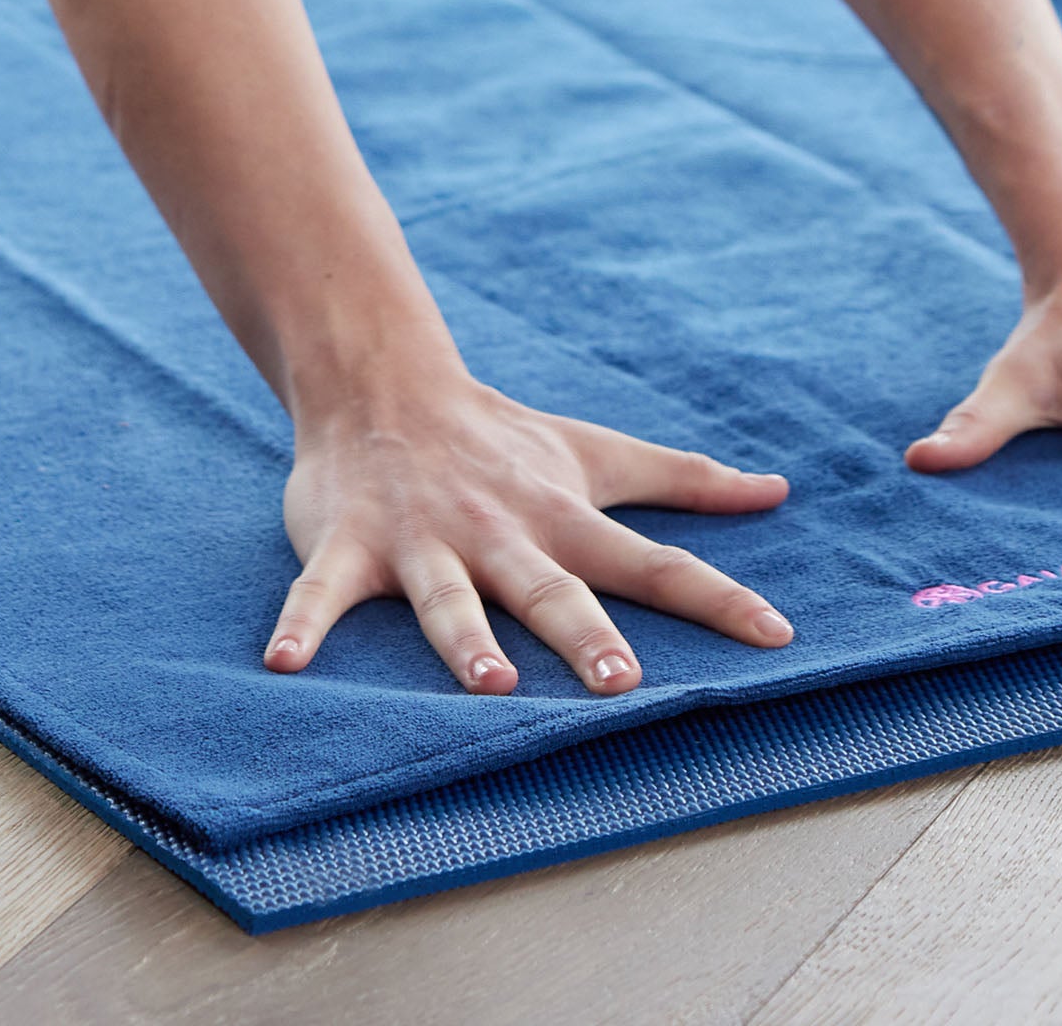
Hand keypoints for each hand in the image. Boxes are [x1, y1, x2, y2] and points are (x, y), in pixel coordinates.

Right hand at [266, 370, 795, 692]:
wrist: (380, 379)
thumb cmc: (499, 436)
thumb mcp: (593, 453)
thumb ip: (683, 481)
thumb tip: (777, 491)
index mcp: (560, 516)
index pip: (653, 560)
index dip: (717, 597)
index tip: (777, 635)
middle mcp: (498, 532)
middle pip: (549, 588)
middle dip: (583, 633)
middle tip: (621, 681)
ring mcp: (423, 540)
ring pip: (447, 596)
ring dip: (465, 638)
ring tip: (490, 682)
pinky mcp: (349, 545)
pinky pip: (322, 592)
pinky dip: (303, 625)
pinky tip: (284, 666)